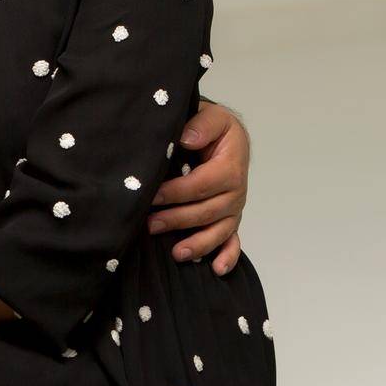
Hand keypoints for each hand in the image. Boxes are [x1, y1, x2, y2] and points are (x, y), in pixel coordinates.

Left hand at [147, 97, 249, 273]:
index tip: (151, 197)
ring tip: (176, 253)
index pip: (201, 185)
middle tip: (150, 225)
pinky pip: (233, 240)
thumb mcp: (211, 116)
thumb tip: (186, 139)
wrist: (224, 135)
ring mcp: (234, 207)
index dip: (175, 193)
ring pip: (218, 230)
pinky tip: (216, 269)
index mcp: (230, 166)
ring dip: (198, 244)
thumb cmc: (214, 126)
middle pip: (207, 211)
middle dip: (177, 219)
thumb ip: (201, 125)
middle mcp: (236, 191)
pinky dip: (227, 256)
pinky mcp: (231, 217)